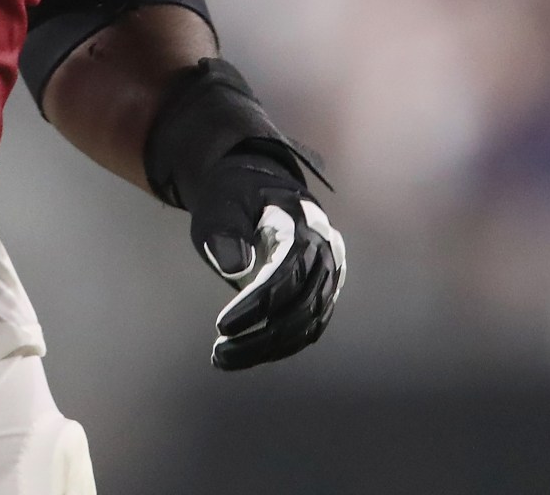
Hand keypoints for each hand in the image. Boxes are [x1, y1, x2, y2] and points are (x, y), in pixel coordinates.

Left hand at [190, 145, 344, 368]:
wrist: (261, 191)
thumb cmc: (236, 198)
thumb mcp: (221, 204)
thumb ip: (225, 231)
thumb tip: (236, 268)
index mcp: (303, 223)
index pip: (286, 272)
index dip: (256, 303)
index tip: (221, 325)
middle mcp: (326, 250)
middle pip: (301, 305)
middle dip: (260, 336)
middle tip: (219, 353)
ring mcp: (330, 272)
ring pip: (308, 323)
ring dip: (269, 348)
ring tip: (225, 358)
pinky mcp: (325, 290)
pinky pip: (310, 327)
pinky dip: (282, 346)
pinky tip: (249, 354)